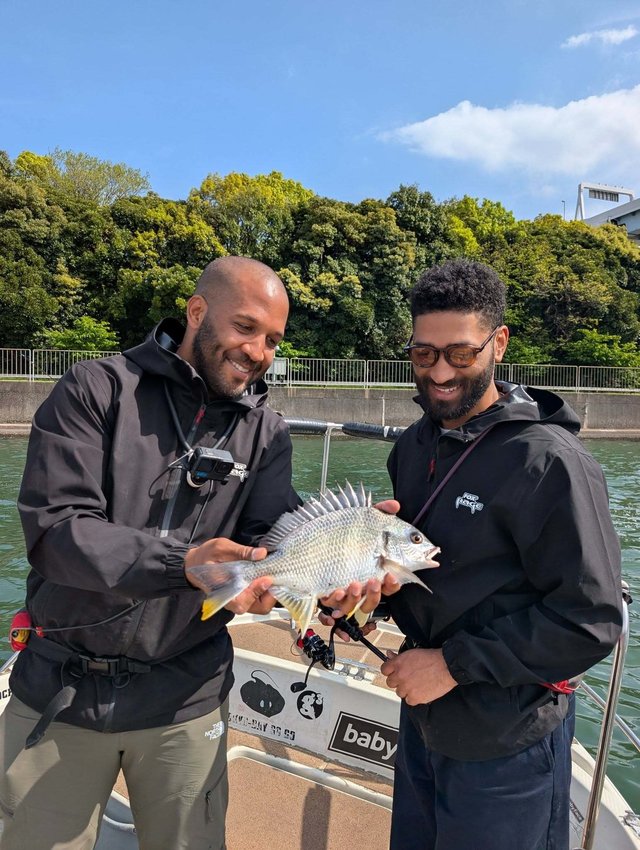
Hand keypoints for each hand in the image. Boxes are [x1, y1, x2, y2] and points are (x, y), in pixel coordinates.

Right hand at [184, 537, 274, 614]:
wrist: (194, 564)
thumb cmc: (206, 556)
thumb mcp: (222, 548)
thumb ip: (241, 552)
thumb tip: (261, 553)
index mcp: (224, 592)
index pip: (245, 602)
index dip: (258, 591)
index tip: (266, 577)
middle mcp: (233, 600)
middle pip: (258, 607)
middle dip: (270, 594)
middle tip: (275, 576)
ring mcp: (239, 599)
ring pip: (261, 604)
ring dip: (270, 592)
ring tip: (273, 574)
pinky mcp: (243, 595)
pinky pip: (259, 598)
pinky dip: (266, 589)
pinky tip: (268, 575)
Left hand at [318, 497, 402, 637]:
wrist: (305, 535)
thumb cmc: (338, 529)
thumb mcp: (360, 517)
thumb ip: (379, 511)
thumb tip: (395, 505)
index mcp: (372, 570)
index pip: (389, 584)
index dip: (393, 583)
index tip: (391, 575)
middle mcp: (359, 583)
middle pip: (372, 600)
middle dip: (375, 594)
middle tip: (374, 581)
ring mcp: (341, 590)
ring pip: (353, 606)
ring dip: (355, 598)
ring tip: (354, 585)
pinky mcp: (324, 593)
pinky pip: (331, 605)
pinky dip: (335, 600)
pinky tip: (336, 590)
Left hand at [381, 648, 456, 705]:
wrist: (446, 666)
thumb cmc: (433, 659)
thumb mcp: (413, 653)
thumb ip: (399, 657)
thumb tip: (390, 655)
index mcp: (398, 663)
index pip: (384, 670)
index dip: (390, 671)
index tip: (393, 672)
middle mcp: (400, 676)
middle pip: (390, 683)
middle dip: (398, 681)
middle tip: (407, 679)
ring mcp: (407, 687)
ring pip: (399, 692)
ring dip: (406, 690)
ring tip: (417, 684)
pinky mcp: (415, 697)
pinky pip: (409, 701)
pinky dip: (414, 697)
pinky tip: (421, 690)